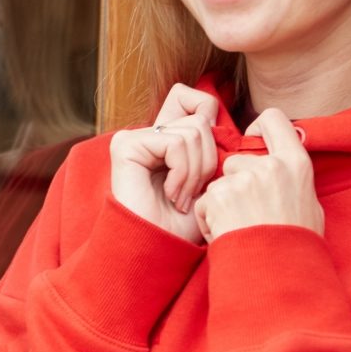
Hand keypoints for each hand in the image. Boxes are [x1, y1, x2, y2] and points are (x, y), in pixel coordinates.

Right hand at [109, 83, 220, 242]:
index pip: (198, 101)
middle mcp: (150, 133)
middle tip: (193, 194)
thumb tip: (224, 121)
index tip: (213, 164)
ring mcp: (136, 137)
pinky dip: (181, 173)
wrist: (158, 250)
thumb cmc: (183, 225)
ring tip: (181, 199)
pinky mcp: (126, 145)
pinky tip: (171, 195)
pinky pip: (175, 143)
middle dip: (208, 160)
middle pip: (201, 119)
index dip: (213, 120)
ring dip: (195, 173)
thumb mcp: (209, 181)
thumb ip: (213, 148)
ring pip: (192, 132)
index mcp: (169, 138)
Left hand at [193, 108, 322, 241]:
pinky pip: (205, 202)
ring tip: (238, 229)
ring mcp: (243, 181)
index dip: (259, 127)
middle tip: (246, 212)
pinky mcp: (219, 197)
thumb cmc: (297, 247)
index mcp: (296, 164)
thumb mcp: (310, 206)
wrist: (280, 278)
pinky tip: (226, 236)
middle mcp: (269, 167)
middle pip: (236, 159)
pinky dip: (210, 220)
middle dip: (234, 182)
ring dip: (221, 204)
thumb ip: (293, 180)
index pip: (274, 119)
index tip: (254, 141)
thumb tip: (283, 164)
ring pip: (219, 182)